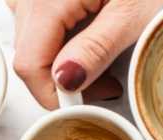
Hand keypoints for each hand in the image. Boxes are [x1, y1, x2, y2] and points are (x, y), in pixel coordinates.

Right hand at [10, 0, 162, 108]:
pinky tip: (88, 29)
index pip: (29, 64)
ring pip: (30, 33)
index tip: (85, 104)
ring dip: (59, 55)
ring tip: (100, 56)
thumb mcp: (135, 13)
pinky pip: (37, 12)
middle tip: (105, 84)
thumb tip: (65, 82)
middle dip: (61, 77)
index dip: (55, 94)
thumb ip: (96, 49)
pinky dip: (59, 31)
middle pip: (28, 50)